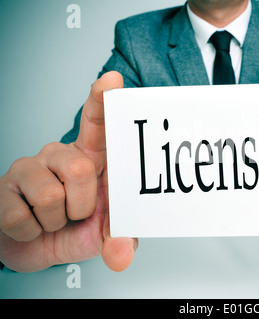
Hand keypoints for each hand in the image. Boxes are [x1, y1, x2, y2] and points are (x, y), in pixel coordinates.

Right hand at [0, 71, 137, 271]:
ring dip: (58, 220)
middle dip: (83, 204)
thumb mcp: (108, 232)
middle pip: (78, 169)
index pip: (97, 121)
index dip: (102, 100)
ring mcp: (29, 167)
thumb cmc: (80, 227)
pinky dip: (33, 231)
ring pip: (50, 195)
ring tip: (56, 218)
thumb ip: (121, 239)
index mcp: (91, 157)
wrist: (42, 246)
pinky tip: (33, 224)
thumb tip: (121, 256)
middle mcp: (60, 155)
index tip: (111, 81)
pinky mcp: (3, 188)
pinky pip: (22, 215)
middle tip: (79, 212)